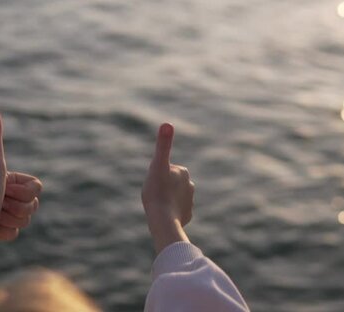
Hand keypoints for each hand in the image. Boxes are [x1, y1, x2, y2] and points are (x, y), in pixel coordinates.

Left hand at [0, 106, 41, 263]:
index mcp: (8, 179)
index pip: (37, 188)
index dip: (25, 193)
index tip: (5, 191)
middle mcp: (6, 194)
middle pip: (33, 205)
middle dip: (18, 208)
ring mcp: (3, 212)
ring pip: (26, 220)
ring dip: (10, 221)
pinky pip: (15, 233)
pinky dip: (4, 233)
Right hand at [141, 123, 194, 253]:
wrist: (163, 219)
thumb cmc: (157, 191)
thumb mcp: (157, 164)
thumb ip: (163, 144)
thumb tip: (167, 123)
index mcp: (182, 172)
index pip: (165, 170)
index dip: (156, 176)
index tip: (154, 183)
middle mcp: (190, 185)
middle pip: (169, 184)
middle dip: (162, 188)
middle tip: (154, 194)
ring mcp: (189, 201)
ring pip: (173, 198)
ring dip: (166, 200)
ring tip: (158, 205)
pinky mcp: (187, 215)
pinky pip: (176, 212)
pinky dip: (171, 213)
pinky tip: (164, 216)